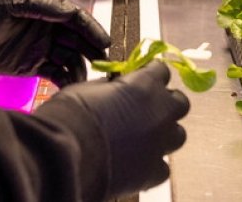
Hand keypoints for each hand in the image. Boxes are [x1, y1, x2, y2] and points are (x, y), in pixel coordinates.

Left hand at [0, 0, 109, 87]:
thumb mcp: (9, 0)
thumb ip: (41, 5)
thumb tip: (70, 12)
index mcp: (46, 10)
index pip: (76, 18)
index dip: (91, 29)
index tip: (104, 41)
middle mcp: (49, 28)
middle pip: (78, 39)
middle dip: (93, 49)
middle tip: (105, 62)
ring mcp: (42, 48)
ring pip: (71, 57)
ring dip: (81, 67)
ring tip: (87, 78)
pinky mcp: (33, 66)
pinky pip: (57, 73)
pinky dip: (67, 79)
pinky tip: (72, 86)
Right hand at [36, 62, 189, 197]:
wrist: (63, 155)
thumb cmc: (70, 115)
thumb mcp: (89, 88)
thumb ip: (111, 88)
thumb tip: (115, 90)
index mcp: (146, 84)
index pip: (161, 71)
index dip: (151, 74)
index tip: (142, 79)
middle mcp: (160, 111)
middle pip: (179, 103)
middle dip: (166, 103)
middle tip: (147, 108)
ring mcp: (160, 142)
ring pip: (177, 135)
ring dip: (164, 133)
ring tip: (144, 138)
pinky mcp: (153, 171)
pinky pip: (162, 166)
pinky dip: (152, 164)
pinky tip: (136, 163)